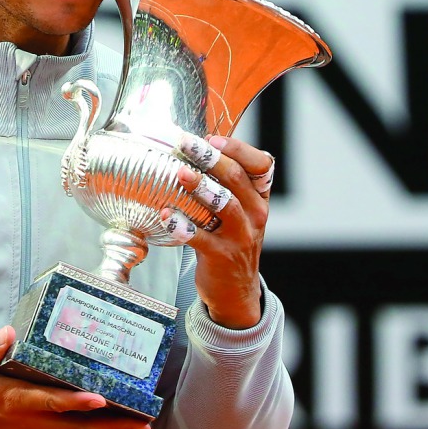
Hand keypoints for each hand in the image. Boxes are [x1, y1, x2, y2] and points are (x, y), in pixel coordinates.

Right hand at [0, 326, 154, 428]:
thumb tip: (9, 332)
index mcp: (14, 399)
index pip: (49, 402)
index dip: (74, 401)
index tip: (99, 397)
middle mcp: (31, 418)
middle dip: (111, 428)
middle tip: (143, 425)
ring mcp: (36, 426)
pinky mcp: (38, 428)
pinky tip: (116, 428)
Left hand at [162, 134, 271, 329]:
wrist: (237, 290)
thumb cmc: (231, 242)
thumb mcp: (240, 213)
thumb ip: (226, 185)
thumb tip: (193, 150)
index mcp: (259, 198)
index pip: (261, 165)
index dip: (238, 148)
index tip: (213, 138)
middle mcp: (255, 214)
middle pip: (236, 178)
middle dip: (211, 157)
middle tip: (187, 144)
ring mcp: (240, 236)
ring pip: (225, 204)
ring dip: (201, 187)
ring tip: (180, 173)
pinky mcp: (221, 256)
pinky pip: (200, 238)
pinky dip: (182, 225)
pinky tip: (166, 215)